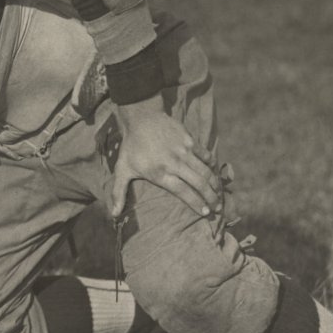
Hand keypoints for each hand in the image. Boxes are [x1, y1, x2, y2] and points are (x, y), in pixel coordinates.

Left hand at [110, 95, 220, 217]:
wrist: (142, 118)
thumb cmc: (131, 147)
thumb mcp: (122, 170)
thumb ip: (118, 193)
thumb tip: (113, 214)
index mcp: (159, 173)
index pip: (183, 192)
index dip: (196, 203)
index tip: (205, 213)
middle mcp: (174, 163)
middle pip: (199, 183)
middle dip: (211, 198)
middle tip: (217, 208)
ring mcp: (184, 151)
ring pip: (205, 171)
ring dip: (215, 185)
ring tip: (220, 195)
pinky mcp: (190, 140)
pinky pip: (206, 156)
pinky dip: (213, 167)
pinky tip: (216, 175)